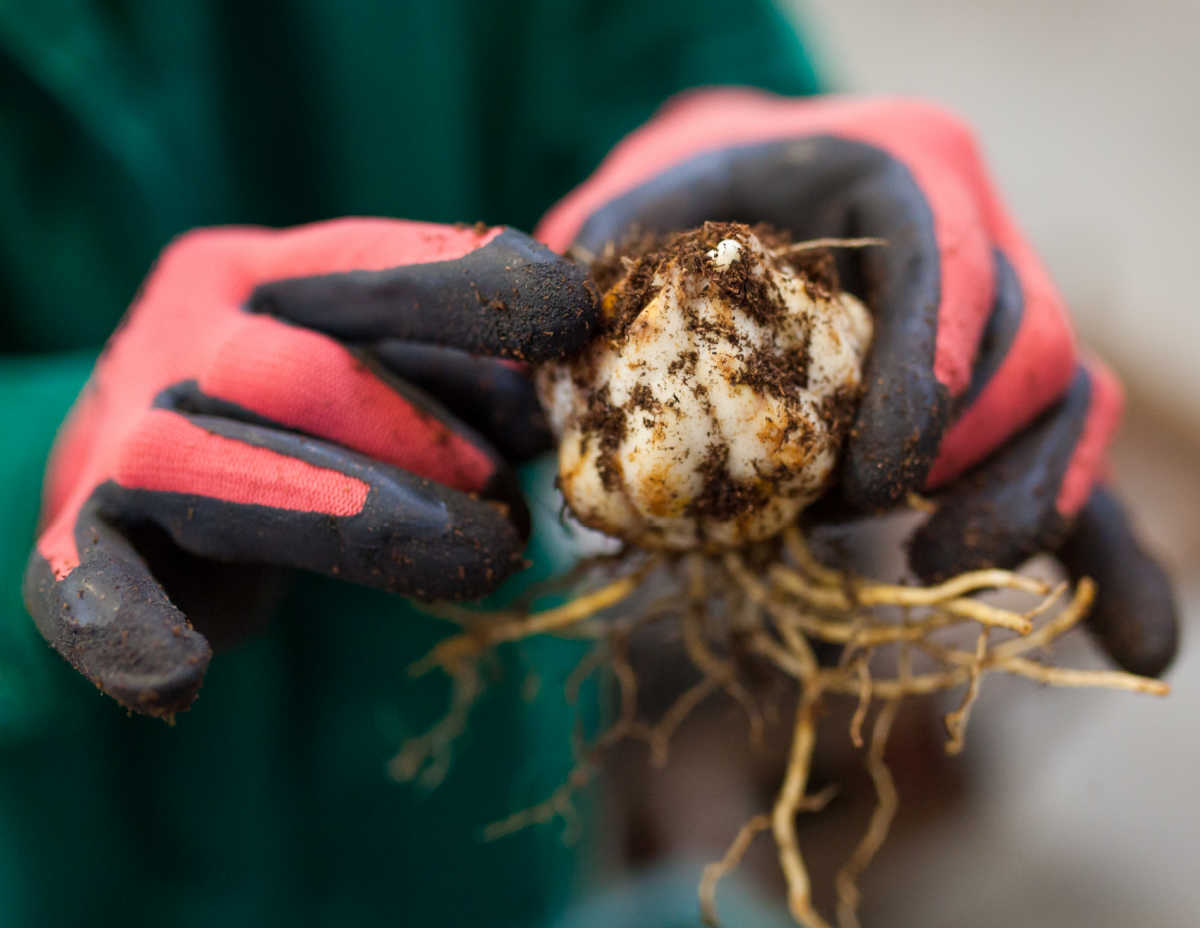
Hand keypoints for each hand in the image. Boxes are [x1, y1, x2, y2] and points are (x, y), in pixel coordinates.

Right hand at [25, 218, 596, 716]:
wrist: (140, 478)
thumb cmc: (297, 422)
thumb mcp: (381, 380)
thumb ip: (457, 383)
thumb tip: (552, 410)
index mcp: (258, 279)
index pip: (362, 267)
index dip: (466, 287)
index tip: (574, 316)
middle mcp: (179, 342)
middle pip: (287, 371)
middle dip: (408, 429)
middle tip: (506, 494)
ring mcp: (118, 442)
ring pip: (204, 463)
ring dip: (347, 517)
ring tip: (481, 560)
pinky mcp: (75, 546)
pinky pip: (81, 585)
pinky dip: (123, 629)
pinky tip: (179, 676)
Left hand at [537, 90, 1175, 675]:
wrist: (753, 189)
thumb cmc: (691, 201)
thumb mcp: (637, 208)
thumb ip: (599, 264)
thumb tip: (556, 361)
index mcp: (903, 169)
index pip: (953, 269)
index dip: (929, 380)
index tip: (876, 483)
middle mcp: (981, 235)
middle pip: (1032, 351)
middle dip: (959, 455)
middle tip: (866, 522)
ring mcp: (1003, 318)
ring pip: (1070, 411)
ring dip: (1026, 511)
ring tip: (940, 576)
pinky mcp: (1006, 396)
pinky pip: (1081, 469)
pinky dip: (1114, 558)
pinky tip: (1138, 647)